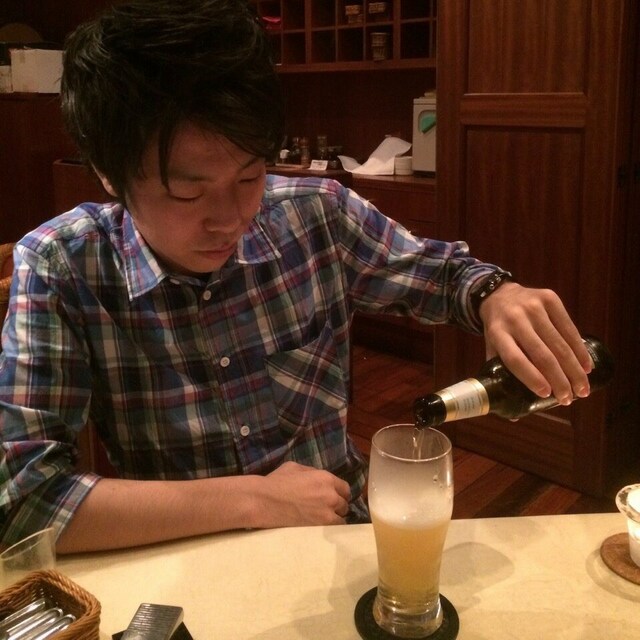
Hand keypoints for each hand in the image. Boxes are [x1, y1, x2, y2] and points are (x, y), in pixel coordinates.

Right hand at [254, 461, 350, 527]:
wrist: (264, 501)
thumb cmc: (277, 482)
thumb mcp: (296, 468)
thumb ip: (312, 472)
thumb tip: (318, 477)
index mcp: (325, 478)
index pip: (345, 489)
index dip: (340, 493)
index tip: (335, 496)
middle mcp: (330, 496)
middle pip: (344, 504)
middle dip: (337, 506)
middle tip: (328, 508)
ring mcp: (326, 514)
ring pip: (341, 519)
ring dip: (335, 518)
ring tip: (324, 520)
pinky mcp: (319, 528)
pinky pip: (333, 530)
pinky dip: (330, 529)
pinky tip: (322, 528)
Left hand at [478, 282, 591, 404]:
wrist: (499, 294)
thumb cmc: (498, 330)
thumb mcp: (492, 348)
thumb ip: (500, 376)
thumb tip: (514, 415)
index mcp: (497, 334)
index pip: (514, 358)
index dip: (530, 377)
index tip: (545, 394)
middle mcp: (514, 319)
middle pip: (541, 354)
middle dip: (559, 380)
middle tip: (569, 399)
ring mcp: (533, 307)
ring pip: (559, 344)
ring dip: (574, 370)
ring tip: (581, 388)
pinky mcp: (549, 299)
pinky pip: (569, 328)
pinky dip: (579, 350)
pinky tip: (586, 367)